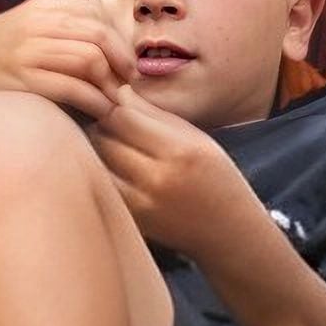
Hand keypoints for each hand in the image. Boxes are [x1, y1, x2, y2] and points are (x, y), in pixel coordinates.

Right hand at [0, 0, 135, 119]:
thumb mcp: (16, 23)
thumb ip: (43, 10)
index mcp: (38, 7)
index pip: (94, 12)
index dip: (117, 36)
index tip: (125, 59)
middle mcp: (34, 24)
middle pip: (98, 34)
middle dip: (122, 60)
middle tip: (129, 81)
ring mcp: (28, 52)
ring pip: (90, 59)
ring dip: (111, 84)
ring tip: (115, 100)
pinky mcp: (23, 81)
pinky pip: (73, 87)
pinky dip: (95, 100)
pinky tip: (100, 111)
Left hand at [89, 86, 270, 258]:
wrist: (229, 233)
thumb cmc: (215, 178)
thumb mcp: (197, 139)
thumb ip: (155, 115)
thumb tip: (118, 91)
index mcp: (181, 151)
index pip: (123, 116)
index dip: (115, 107)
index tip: (119, 108)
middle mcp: (159, 179)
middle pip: (104, 139)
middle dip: (102, 128)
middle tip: (110, 127)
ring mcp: (141, 205)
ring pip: (95, 164)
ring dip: (95, 151)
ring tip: (112, 148)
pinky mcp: (131, 222)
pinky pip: (101, 188)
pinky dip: (99, 175)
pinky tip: (114, 171)